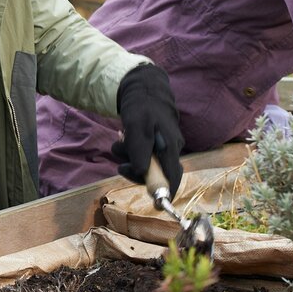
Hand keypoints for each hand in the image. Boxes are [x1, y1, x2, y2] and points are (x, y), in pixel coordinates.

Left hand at [112, 64, 183, 196]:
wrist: (141, 86)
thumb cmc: (142, 105)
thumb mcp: (137, 126)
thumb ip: (140, 150)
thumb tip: (143, 172)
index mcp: (171, 146)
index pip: (174, 177)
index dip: (167, 193)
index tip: (157, 205)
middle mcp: (170, 148)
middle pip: (156, 173)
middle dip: (136, 171)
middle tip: (120, 166)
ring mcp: (162, 145)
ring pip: (145, 163)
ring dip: (129, 158)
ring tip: (118, 143)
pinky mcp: (153, 142)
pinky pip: (141, 153)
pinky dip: (130, 151)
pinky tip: (122, 139)